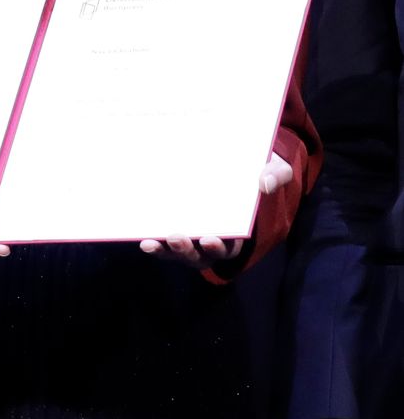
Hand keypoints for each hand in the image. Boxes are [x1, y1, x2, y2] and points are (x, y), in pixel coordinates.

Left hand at [138, 151, 294, 264]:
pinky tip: (143, 238)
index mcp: (238, 233)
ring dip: (164, 250)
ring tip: (150, 243)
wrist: (241, 163)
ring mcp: (192, 236)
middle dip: (186, 250)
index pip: (228, 247)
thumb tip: (265, 185)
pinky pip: (163, 241)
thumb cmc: (260, 169)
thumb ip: (276, 174)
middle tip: (176, 238)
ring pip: (178, 252)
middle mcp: (213, 240)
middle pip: (199, 255)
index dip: (218, 247)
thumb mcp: (276, 168)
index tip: (208, 239)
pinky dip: (155, 242)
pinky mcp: (176, 225)